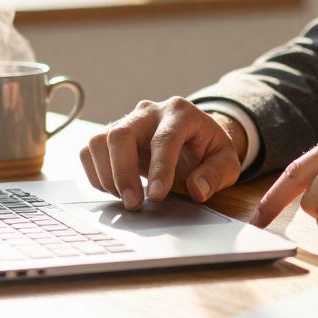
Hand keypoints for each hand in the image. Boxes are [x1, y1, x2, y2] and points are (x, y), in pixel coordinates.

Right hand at [80, 97, 247, 209]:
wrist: (193, 139)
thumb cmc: (208, 150)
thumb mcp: (226, 162)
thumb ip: (216, 175)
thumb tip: (197, 189)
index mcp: (181, 113)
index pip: (165, 138)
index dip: (160, 168)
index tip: (157, 196)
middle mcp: (149, 112)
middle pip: (122, 134)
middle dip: (123, 173)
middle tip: (133, 204)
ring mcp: (127, 121)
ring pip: (100, 141)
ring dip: (107, 176)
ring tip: (127, 199)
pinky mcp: (111, 135)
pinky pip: (90, 151)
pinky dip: (96, 175)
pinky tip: (116, 190)